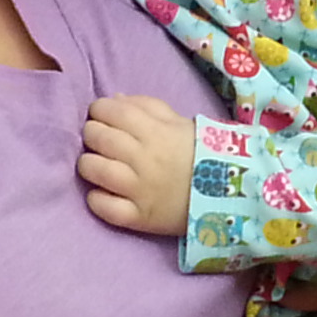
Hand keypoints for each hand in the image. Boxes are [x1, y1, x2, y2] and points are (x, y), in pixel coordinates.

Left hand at [79, 95, 193, 234]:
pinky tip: (101, 193)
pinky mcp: (139, 216)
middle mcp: (144, 158)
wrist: (229, 195)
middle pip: (98, 137)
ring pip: (95, 170)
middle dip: (92, 133)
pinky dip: (96, 199)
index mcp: (155, 131)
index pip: (112, 111)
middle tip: (97, 138)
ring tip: (96, 164)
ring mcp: (140, 189)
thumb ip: (147, 106)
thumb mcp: (179, 122)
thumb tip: (115, 99)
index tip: (101, 114)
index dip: (99, 109)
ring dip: (88, 164)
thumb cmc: (200, 154)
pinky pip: (104, 207)